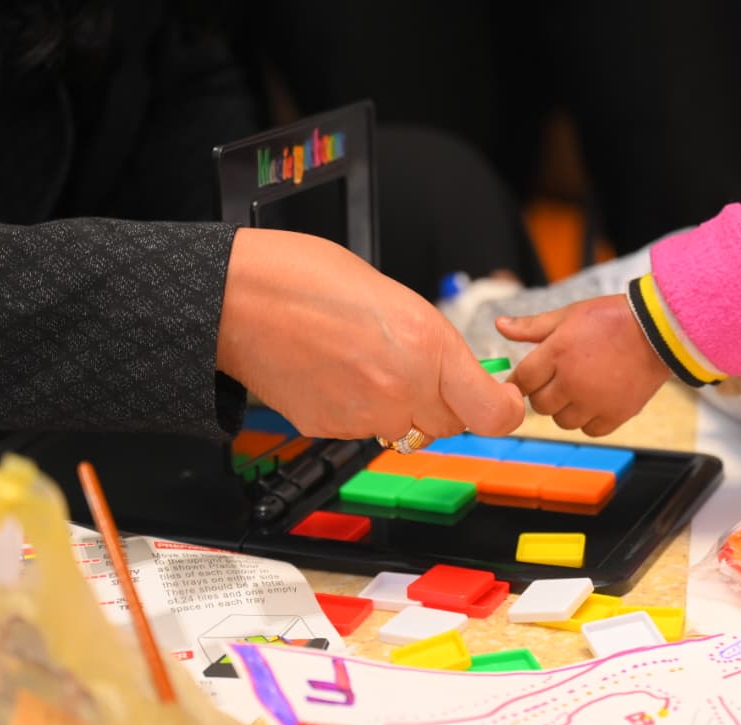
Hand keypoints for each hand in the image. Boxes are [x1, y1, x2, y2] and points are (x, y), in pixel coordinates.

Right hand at [216, 228, 524, 440]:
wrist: (237, 298)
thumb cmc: (308, 278)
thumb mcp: (396, 298)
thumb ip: (433, 346)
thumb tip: (455, 374)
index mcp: (429, 347)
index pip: (493, 415)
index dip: (503, 410)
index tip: (500, 399)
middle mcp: (403, 390)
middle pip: (449, 426)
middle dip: (442, 404)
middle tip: (413, 368)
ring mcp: (364, 417)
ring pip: (404, 430)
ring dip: (397, 408)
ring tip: (361, 363)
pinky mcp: (330, 430)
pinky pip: (362, 430)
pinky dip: (357, 410)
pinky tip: (334, 374)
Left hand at [496, 294, 669, 435]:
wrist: (660, 331)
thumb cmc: (612, 318)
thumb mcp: (569, 315)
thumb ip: (532, 327)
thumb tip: (499, 325)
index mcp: (557, 352)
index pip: (523, 380)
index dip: (520, 382)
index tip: (525, 381)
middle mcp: (572, 380)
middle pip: (540, 405)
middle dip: (544, 394)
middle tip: (558, 380)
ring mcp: (594, 400)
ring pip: (562, 421)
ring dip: (565, 409)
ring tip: (579, 389)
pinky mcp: (616, 414)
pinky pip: (589, 430)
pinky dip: (589, 420)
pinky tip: (596, 401)